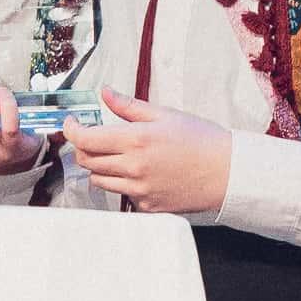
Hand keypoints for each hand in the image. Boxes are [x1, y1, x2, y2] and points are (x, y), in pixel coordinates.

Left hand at [66, 91, 232, 214]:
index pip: (85, 139)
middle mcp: (133, 167)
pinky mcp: (147, 206)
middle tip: (94, 137)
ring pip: (98, 180)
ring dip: (99, 166)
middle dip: (83, 147)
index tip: (72, 124)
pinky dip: (121, 183)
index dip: (71, 130)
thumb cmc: (202, 140)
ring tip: (117, 155)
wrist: (228, 173)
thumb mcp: (165, 115)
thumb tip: (105, 93)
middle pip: (86, 160)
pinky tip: (139, 173)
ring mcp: (139, 190)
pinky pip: (121, 195)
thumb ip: (129, 106)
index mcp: (136, 140)